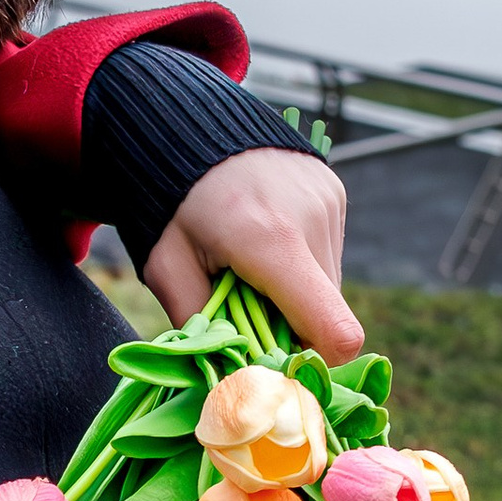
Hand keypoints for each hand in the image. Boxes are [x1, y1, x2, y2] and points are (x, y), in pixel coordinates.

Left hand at [142, 148, 361, 364]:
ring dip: (293, 294)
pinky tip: (263, 242)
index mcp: (270, 242)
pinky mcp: (334, 191)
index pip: (335, 331)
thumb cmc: (167, 204)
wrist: (181, 124)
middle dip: (288, 325)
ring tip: (247, 268)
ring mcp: (328, 202)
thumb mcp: (166, 268)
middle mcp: (312, 220)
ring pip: (329, 285)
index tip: (272, 358)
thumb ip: (200, 326)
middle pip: (326, 313)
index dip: (312, 362)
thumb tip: (229, 376)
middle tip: (241, 306)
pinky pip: (328, 252)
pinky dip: (300, 263)